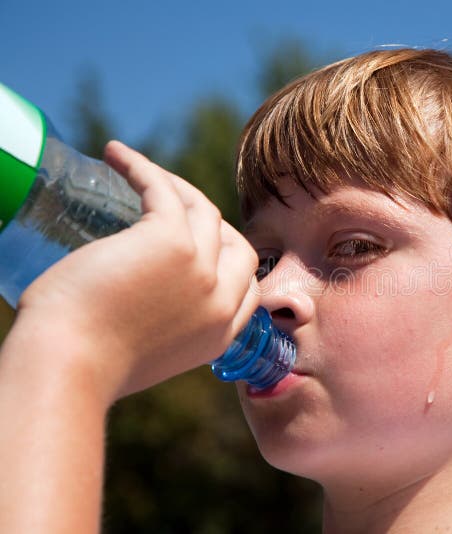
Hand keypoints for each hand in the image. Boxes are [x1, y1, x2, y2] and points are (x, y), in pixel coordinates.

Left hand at [12, 141, 258, 402]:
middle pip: (238, 245)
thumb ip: (164, 328)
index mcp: (218, 336)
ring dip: (172, 185)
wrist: (67, 367)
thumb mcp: (147, 354)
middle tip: (168, 208)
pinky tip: (114, 154)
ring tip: (132, 171)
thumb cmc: (85, 365)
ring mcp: (202, 270)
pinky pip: (164, 189)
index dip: (228, 261)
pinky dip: (140, 166)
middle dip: (210, 224)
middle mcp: (220, 302)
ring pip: (203, 210)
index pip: (247, 287)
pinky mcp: (172, 241)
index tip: (197, 245)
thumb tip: (142, 299)